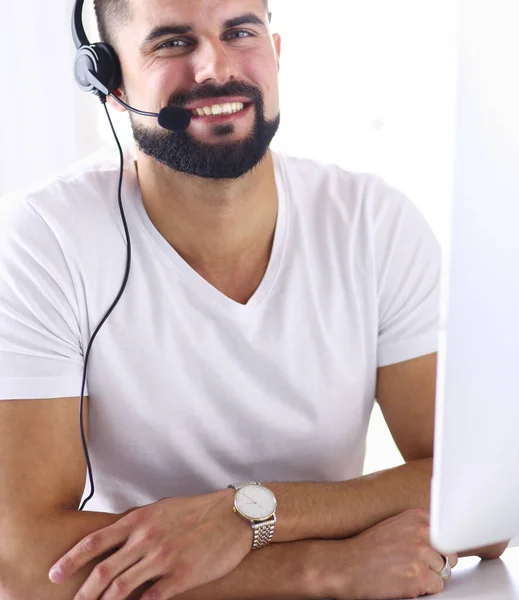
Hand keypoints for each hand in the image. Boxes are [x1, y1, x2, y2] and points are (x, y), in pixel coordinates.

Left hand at [48, 490, 251, 599]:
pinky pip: (152, 598)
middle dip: (84, 593)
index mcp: (140, 519)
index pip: (96, 541)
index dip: (71, 560)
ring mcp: (164, 558)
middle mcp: (147, 538)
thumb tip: (117, 538)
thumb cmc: (197, 510)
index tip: (54, 573)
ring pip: (123, 589)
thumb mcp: (162, 508)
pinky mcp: (181, 576)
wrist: (233, 515)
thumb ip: (138, 523)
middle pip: (105, 571)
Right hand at [314, 508, 458, 599]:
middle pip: (448, 554)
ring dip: (428, 576)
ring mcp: (422, 554)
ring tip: (405, 572)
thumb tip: (442, 542)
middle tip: (413, 565)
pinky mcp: (420, 576)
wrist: (346, 565)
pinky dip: (423, 588)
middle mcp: (422, 531)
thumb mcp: (395, 527)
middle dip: (435, 563)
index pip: (446, 534)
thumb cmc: (366, 547)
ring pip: (443, 572)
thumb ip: (419, 530)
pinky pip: (437, 587)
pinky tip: (405, 582)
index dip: (436, 548)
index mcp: (417, 516)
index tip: (428, 552)